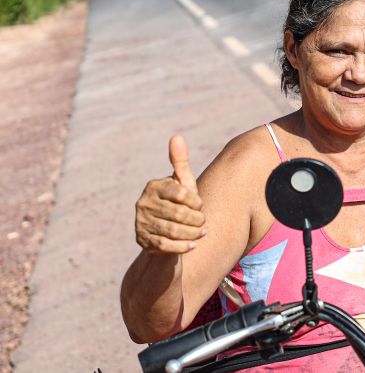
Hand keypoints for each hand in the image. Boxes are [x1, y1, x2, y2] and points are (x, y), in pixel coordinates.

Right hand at [135, 134, 206, 253]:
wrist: (166, 234)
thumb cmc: (179, 203)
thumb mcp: (182, 183)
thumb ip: (180, 162)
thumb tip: (177, 136)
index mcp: (154, 187)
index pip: (180, 193)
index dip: (195, 201)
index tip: (200, 206)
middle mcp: (143, 204)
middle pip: (179, 214)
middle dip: (196, 220)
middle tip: (204, 222)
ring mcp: (141, 223)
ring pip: (173, 230)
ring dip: (192, 233)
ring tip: (201, 233)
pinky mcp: (142, 241)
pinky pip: (166, 245)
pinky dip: (183, 246)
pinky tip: (193, 245)